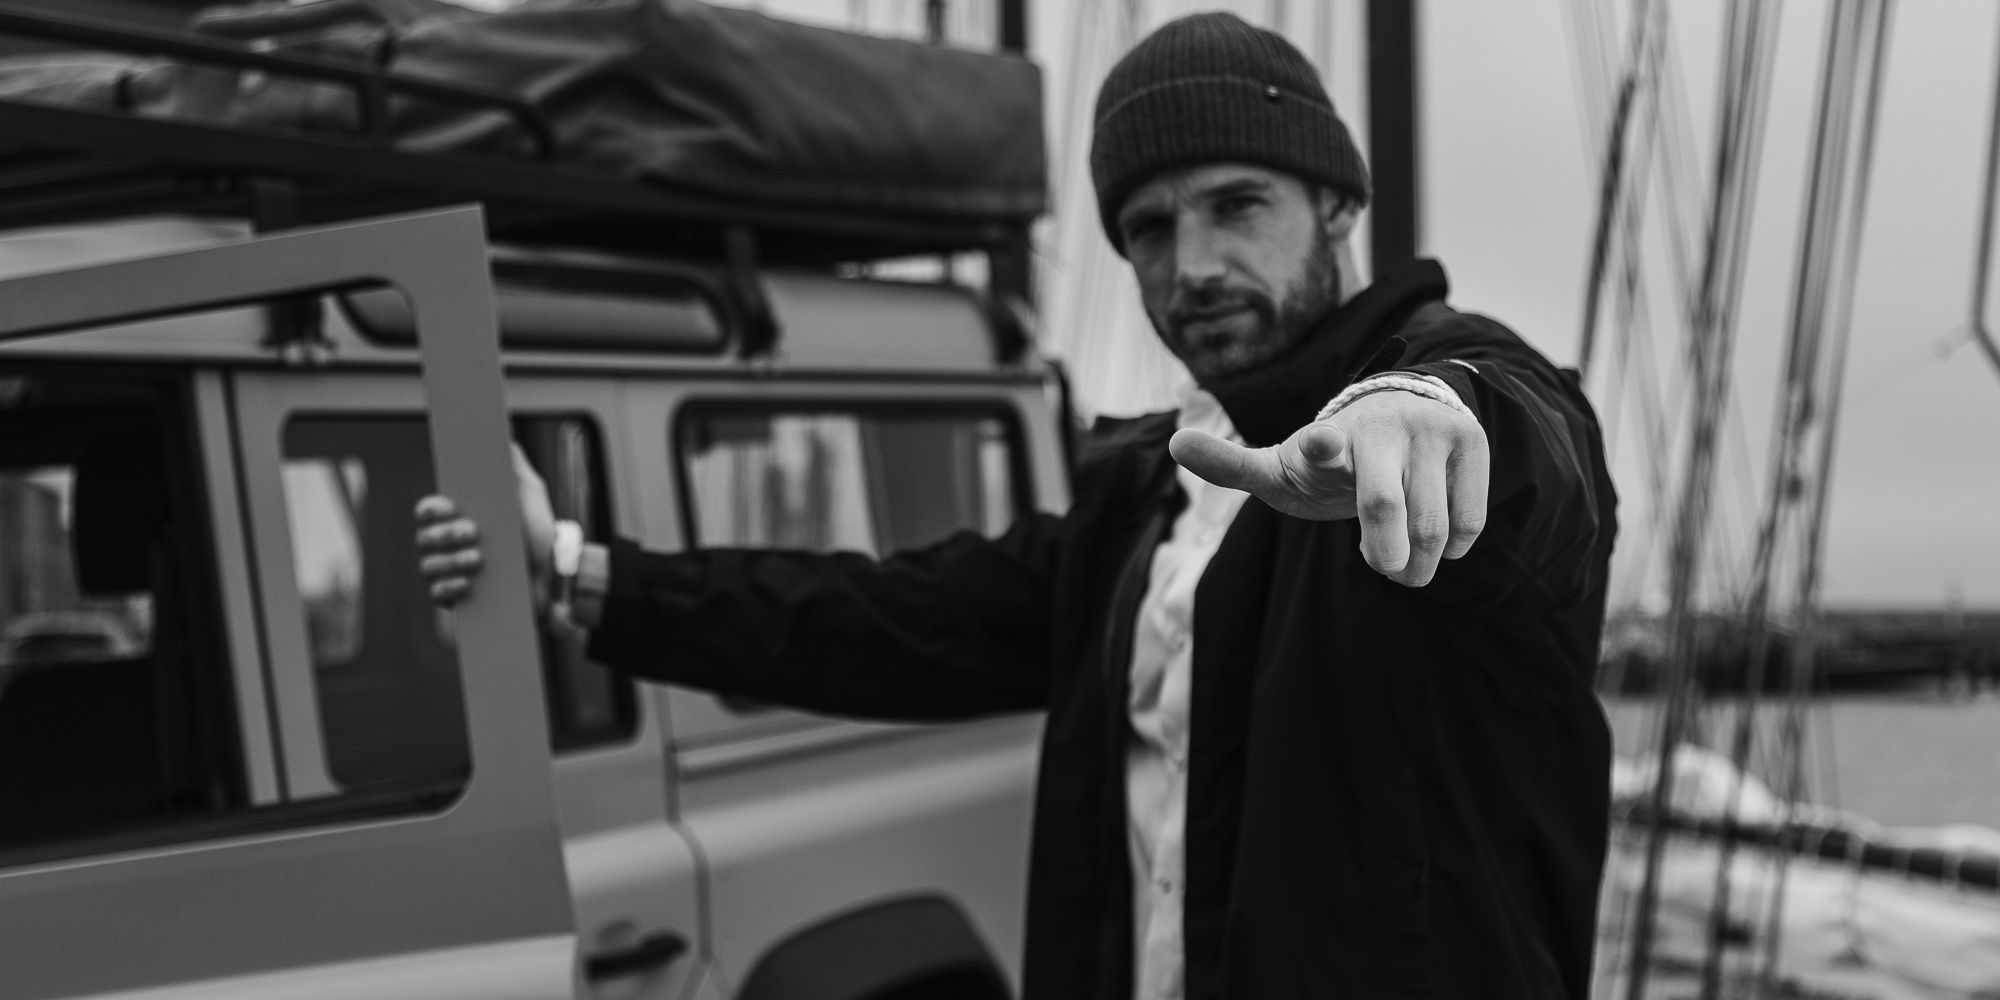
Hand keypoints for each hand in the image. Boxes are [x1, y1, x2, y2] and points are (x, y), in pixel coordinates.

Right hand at [414, 444, 555, 609]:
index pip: (429, 511)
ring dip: (450, 561)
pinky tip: (467, 584)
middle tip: (473, 532)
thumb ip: (514, 466)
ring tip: (477, 560)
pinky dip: (450, 588)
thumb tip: (502, 435)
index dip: (432, 509)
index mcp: (460, 518)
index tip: (449, 507)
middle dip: (445, 535)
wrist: (559, 579)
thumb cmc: (542, 536)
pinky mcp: (458, 600)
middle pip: (425, 538)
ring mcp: (451, 574)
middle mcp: (449, 546)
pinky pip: (438, 594)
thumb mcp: (531, 496)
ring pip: (428, 566)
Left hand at [1168, 390, 1488, 586]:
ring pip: (1432, 526)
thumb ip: (1231, 465)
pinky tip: (1437, 535)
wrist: (1398, 414)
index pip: (1321, 442)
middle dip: (1384, 558)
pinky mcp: (1470, 440)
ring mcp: (1428, 429)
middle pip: (1385, 510)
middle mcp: (1379, 426)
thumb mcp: (1280, 465)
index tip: (1323, 444)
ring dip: (1419, 562)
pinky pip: (1468, 519)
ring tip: (1406, 561)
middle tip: (1383, 569)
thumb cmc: (1329, 459)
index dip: (1322, 446)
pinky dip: (1453, 546)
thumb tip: (1175, 442)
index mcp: (1324, 438)